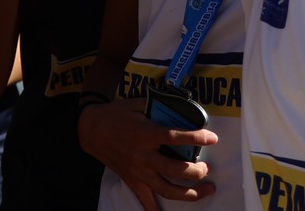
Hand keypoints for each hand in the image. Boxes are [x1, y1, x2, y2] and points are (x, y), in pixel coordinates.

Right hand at [77, 99, 219, 206]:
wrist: (91, 130)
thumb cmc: (116, 114)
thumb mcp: (137, 104)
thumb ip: (159, 107)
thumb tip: (183, 107)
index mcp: (144, 134)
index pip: (174, 137)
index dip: (195, 138)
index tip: (212, 138)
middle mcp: (143, 156)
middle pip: (175, 169)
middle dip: (196, 171)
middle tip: (207, 167)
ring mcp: (139, 172)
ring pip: (168, 190)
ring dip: (191, 193)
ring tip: (207, 188)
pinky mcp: (133, 181)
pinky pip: (146, 202)